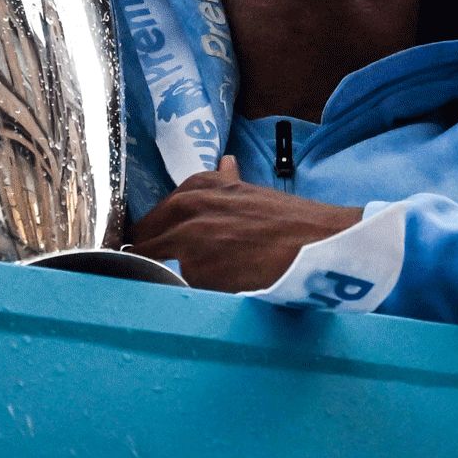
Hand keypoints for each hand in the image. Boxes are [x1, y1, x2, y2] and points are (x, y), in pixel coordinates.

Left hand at [127, 157, 363, 291]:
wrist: (313, 243)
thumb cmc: (288, 220)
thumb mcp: (250, 190)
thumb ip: (225, 182)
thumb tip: (225, 162)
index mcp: (197, 187)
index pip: (154, 216)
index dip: (155, 234)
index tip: (158, 246)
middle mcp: (185, 209)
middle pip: (145, 239)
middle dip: (150, 255)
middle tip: (160, 270)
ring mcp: (187, 240)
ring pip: (155, 264)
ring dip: (164, 274)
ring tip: (179, 285)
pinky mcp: (196, 273)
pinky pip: (179, 286)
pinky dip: (187, 292)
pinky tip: (201, 294)